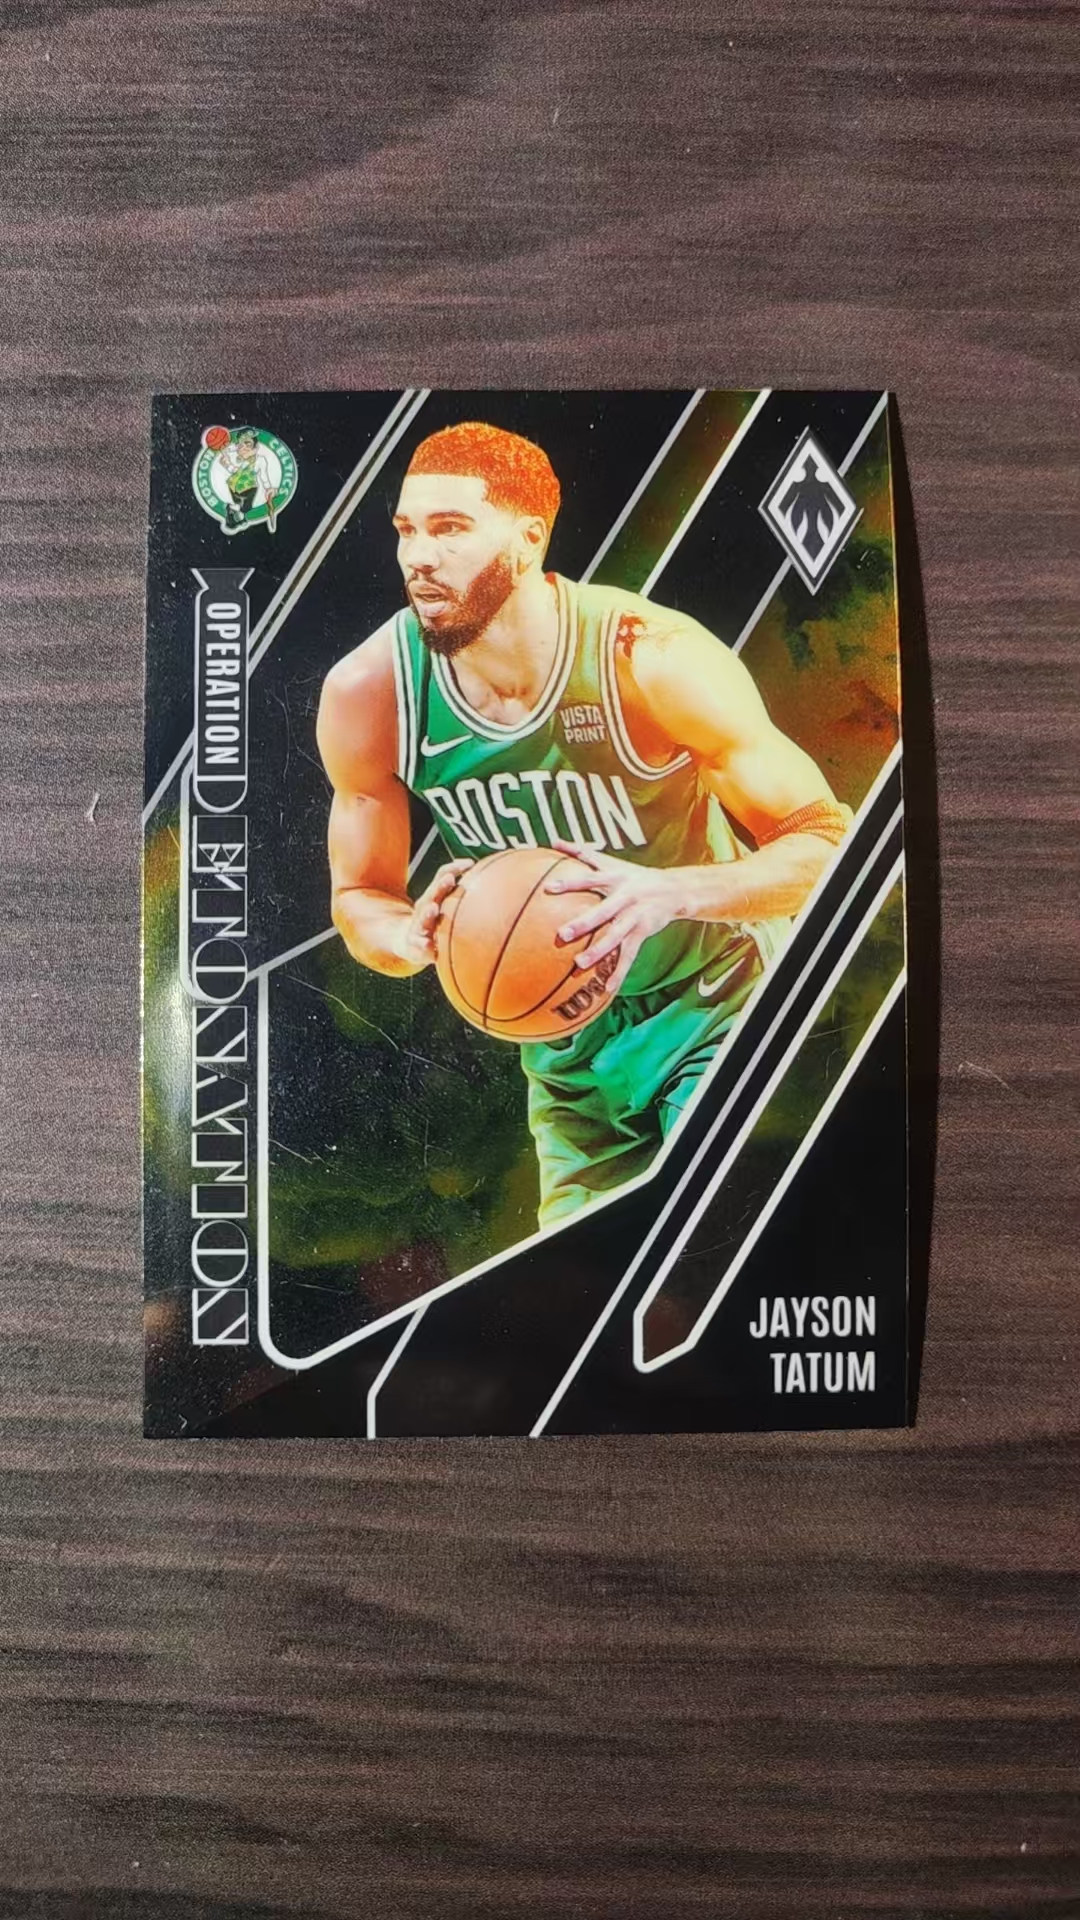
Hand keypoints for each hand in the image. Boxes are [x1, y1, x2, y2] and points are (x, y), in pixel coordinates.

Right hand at [399, 858, 473, 966]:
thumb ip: (466, 897)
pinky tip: (428, 946)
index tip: (470, 863)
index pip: (443, 876)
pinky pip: (418, 945)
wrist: (409, 940)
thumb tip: (497, 881)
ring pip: (422, 918)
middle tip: (449, 879)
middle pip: (432, 894)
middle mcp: (425, 907)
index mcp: (434, 895)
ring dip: (427, 913)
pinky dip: (423, 945)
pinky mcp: (414, 944)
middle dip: (440, 886)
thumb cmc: (435, 921)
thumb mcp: (447, 906)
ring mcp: (418, 925)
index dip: (454, 868)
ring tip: (433, 908)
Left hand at [546, 839, 680, 994]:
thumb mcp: (611, 862)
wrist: (674, 889)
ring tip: (580, 964)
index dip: (570, 882)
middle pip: (603, 911)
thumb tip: (554, 841)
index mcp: (615, 879)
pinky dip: (619, 971)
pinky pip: (629, 955)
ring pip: (616, 937)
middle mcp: (625, 898)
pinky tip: (607, 988)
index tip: (549, 889)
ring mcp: (635, 917)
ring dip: (599, 952)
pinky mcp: (643, 933)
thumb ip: (581, 853)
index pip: (589, 879)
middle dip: (584, 923)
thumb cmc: (634, 875)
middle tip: (562, 934)